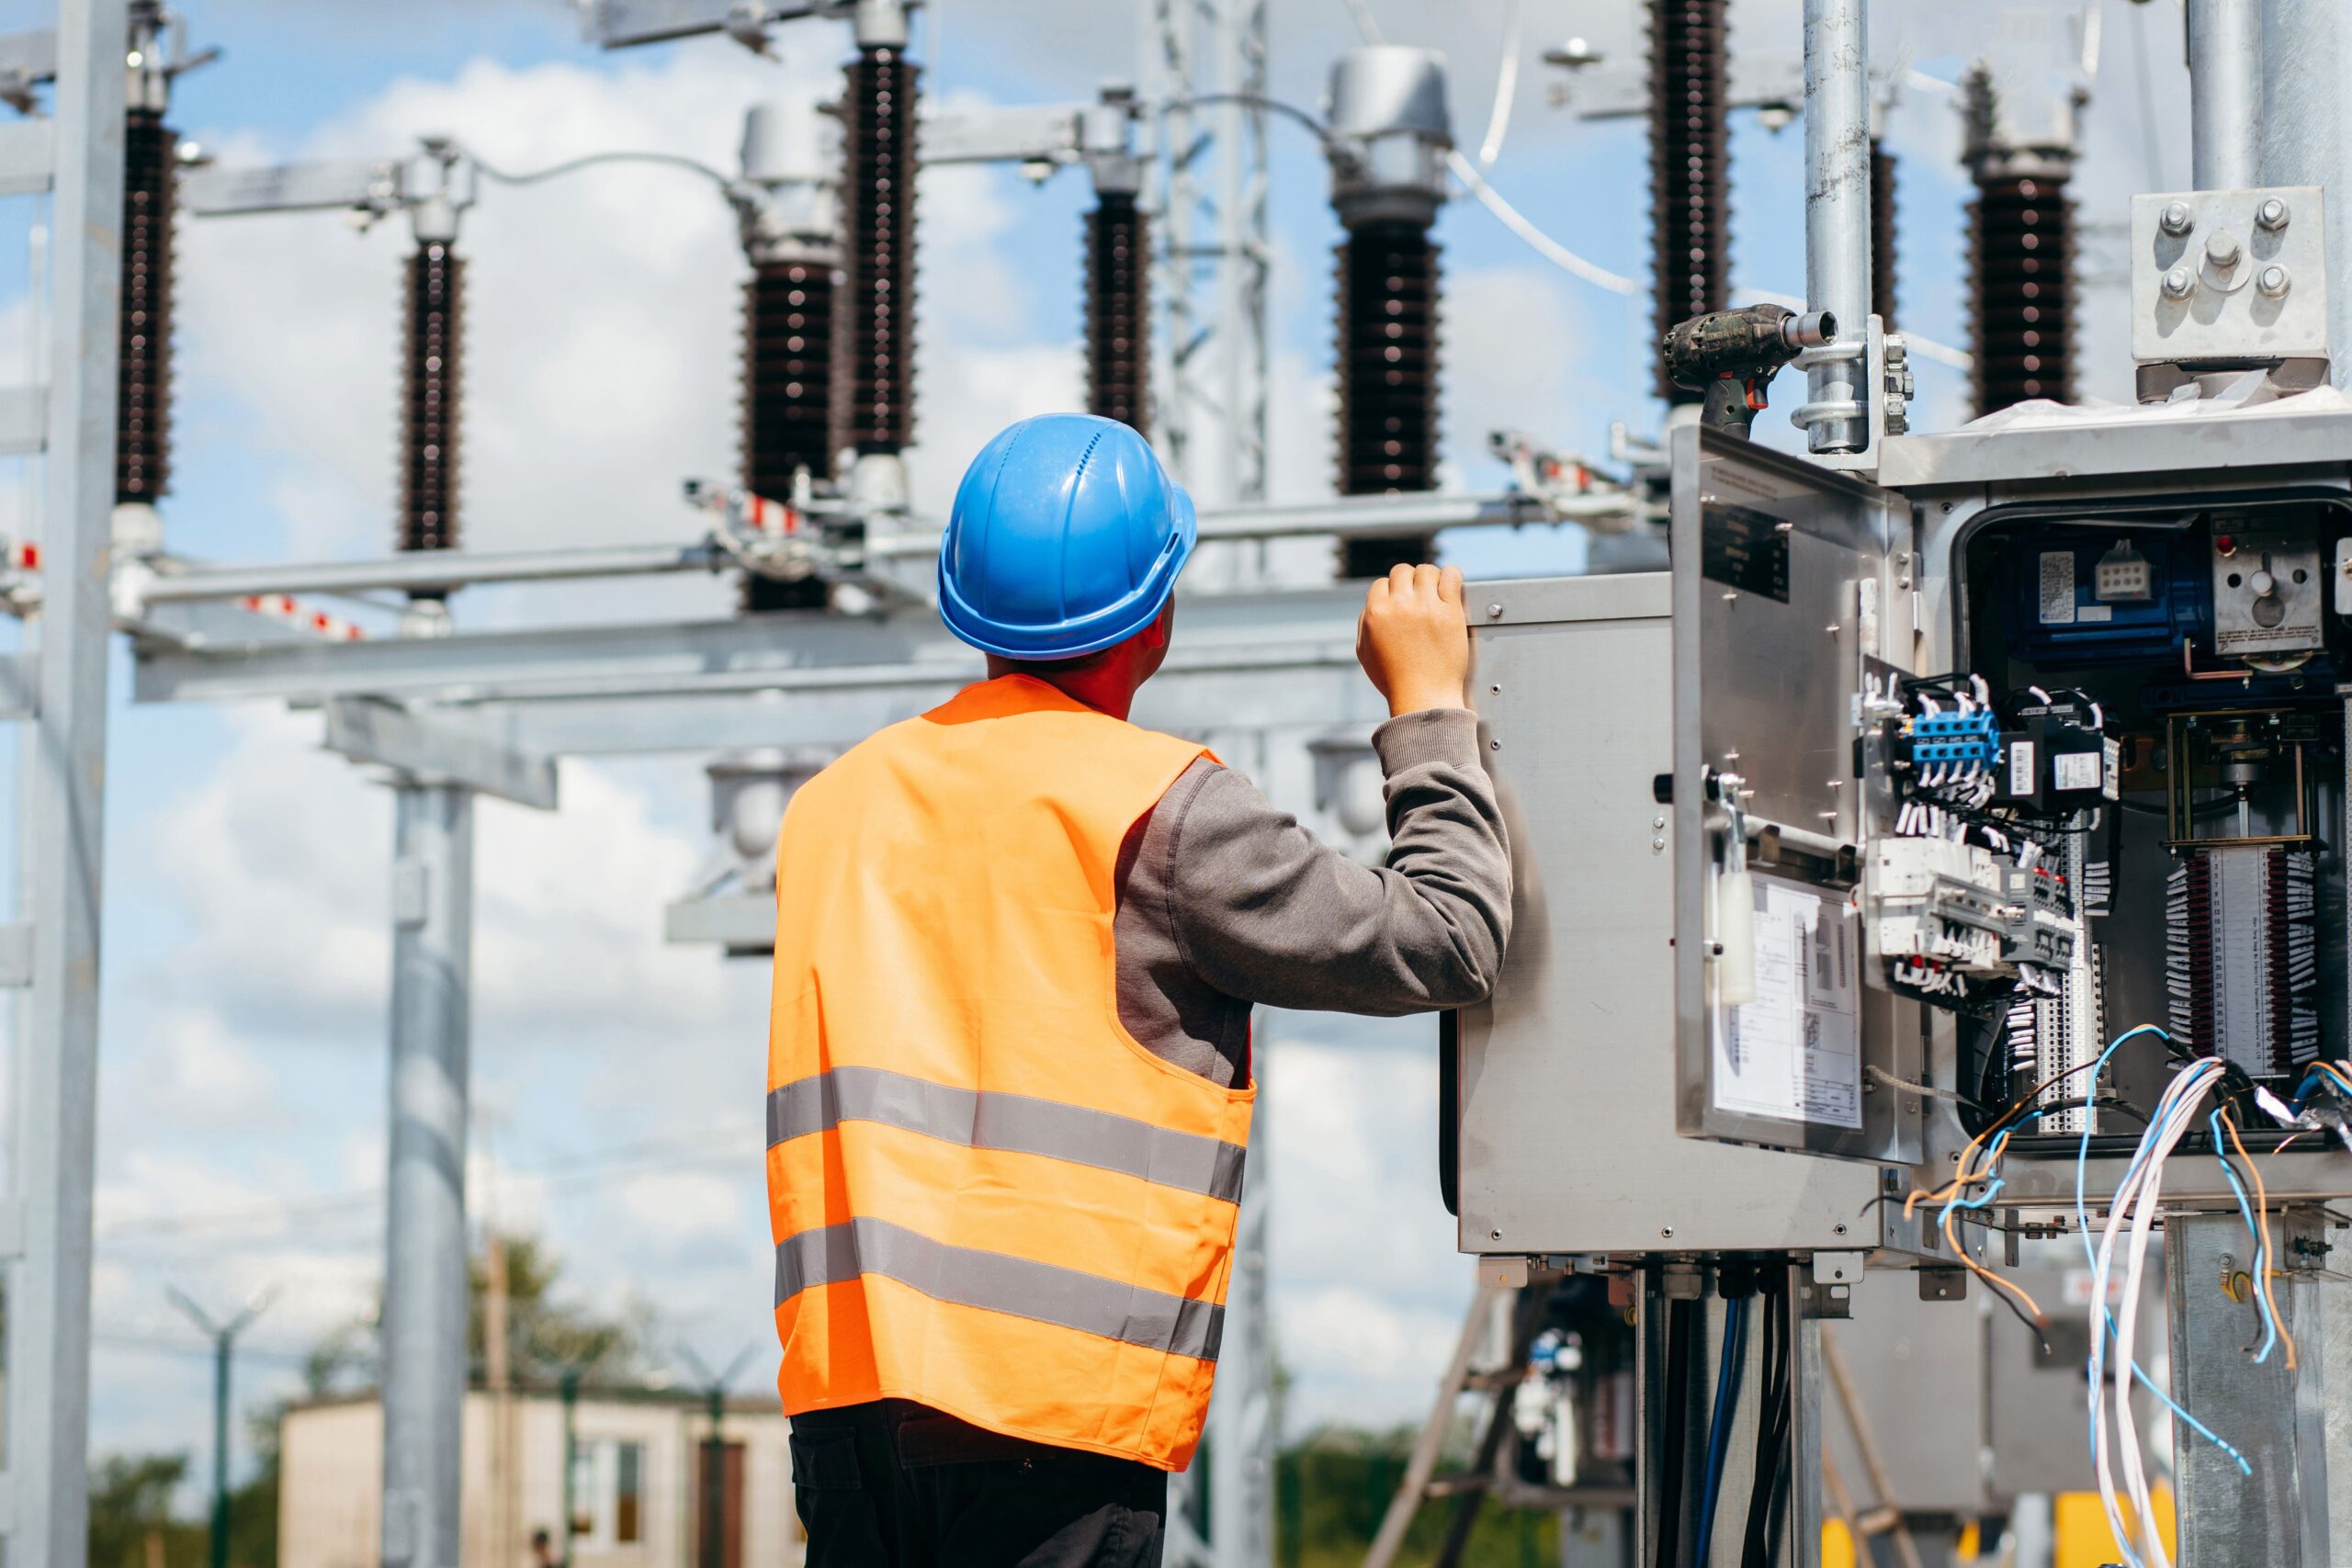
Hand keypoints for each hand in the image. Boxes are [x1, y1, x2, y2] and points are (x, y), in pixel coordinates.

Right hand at [1356, 563, 1470, 717]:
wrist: (1424, 697)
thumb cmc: (1394, 680)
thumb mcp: (1365, 652)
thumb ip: (1364, 622)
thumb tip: (1373, 603)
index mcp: (1376, 612)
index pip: (1381, 583)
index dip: (1391, 592)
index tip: (1400, 600)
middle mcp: (1400, 605)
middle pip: (1402, 571)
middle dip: (1408, 582)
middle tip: (1417, 595)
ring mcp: (1426, 606)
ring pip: (1427, 570)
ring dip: (1429, 578)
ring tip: (1434, 591)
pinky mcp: (1450, 611)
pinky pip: (1452, 576)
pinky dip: (1451, 575)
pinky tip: (1450, 584)